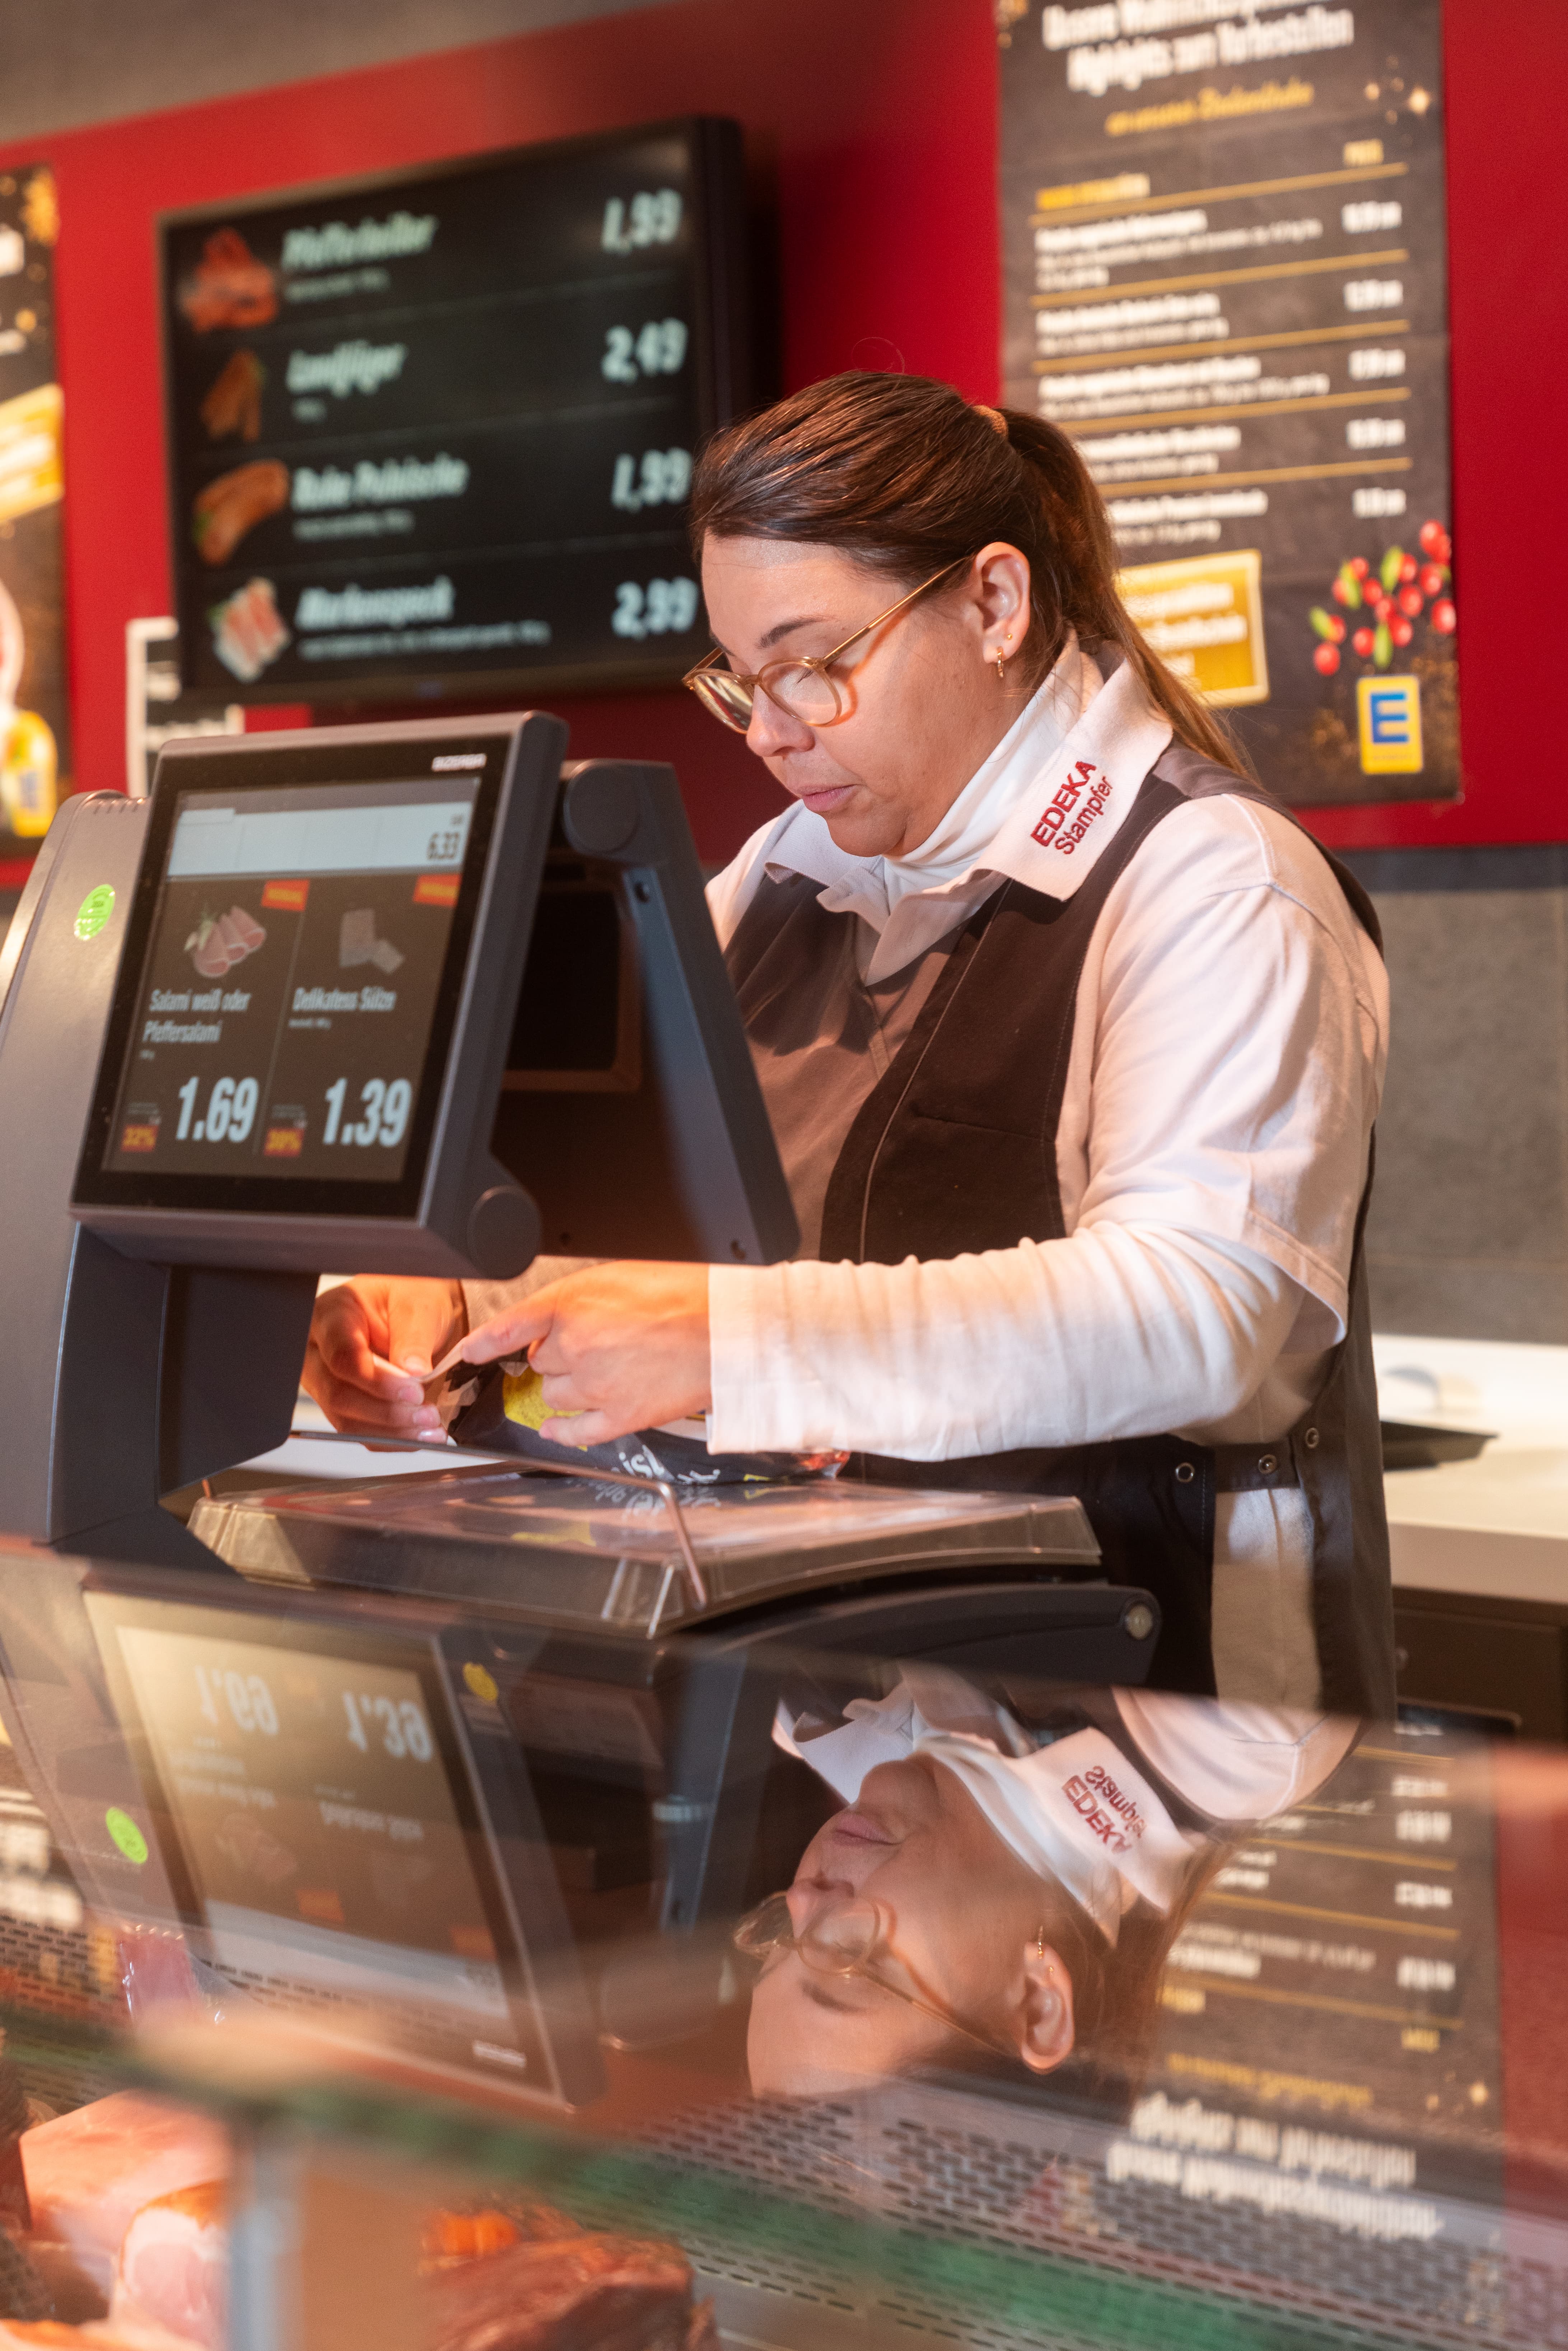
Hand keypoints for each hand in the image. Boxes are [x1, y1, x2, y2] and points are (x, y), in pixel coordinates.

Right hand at [303, 1277, 465, 1438]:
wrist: (419, 1315)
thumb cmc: (410, 1299)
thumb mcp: (418, 1304)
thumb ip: (413, 1336)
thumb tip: (412, 1371)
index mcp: (332, 1315)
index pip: (341, 1354)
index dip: (376, 1379)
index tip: (413, 1388)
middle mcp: (320, 1351)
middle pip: (337, 1393)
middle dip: (385, 1410)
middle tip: (425, 1412)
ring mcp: (328, 1382)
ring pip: (347, 1420)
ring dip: (392, 1431)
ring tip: (429, 1426)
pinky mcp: (345, 1406)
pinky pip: (361, 1433)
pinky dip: (394, 1439)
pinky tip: (421, 1434)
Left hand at [459, 1262, 710, 1447]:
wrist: (729, 1330)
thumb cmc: (685, 1297)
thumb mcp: (621, 1276)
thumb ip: (580, 1299)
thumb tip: (557, 1320)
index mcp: (574, 1304)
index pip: (511, 1325)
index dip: (485, 1341)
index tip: (468, 1352)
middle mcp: (576, 1346)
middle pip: (541, 1360)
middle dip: (559, 1352)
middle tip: (594, 1342)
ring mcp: (595, 1385)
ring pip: (554, 1393)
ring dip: (570, 1384)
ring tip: (604, 1370)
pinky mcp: (619, 1416)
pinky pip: (575, 1431)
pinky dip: (564, 1430)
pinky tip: (562, 1426)